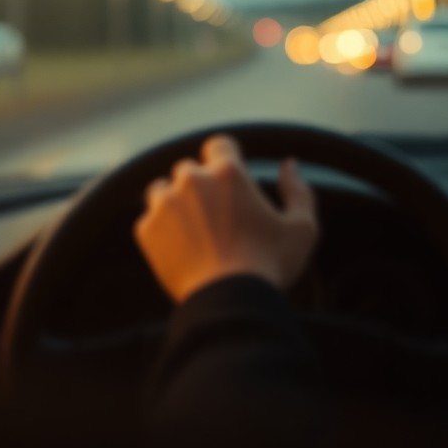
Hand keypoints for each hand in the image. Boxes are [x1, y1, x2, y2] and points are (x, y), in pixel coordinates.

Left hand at [134, 135, 318, 301]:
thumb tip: (289, 165)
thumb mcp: (302, 229)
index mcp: (228, 172)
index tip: (228, 181)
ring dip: (175, 204)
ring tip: (194, 233)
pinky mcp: (146, 229)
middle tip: (215, 217)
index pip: (219, 145)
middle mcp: (191, 180)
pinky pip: (149, 220)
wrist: (228, 302)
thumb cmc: (269, 265)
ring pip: (162, 191)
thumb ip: (298, 191)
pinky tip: (181, 251)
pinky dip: (161, 231)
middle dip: (199, 186)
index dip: (224, 159)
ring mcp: (164, 204)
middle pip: (188, 169)